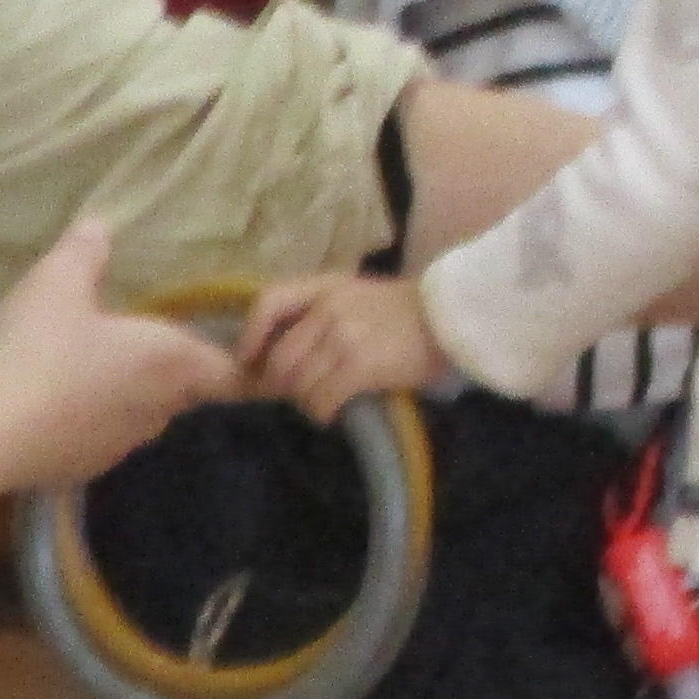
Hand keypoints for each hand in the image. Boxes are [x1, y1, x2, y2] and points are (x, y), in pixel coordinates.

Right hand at [0, 220, 243, 490]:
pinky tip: (62, 402)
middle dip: (178, 371)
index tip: (238, 354)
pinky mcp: (85, 468)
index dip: (240, 365)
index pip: (232, 374)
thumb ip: (83, 253)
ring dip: (134, 394)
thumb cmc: (39, 351)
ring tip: (101, 367)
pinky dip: (95, 420)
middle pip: (189, 392)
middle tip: (151, 343)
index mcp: (170, 362)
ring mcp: (122, 446)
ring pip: (146, 416)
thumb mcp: (56, 284)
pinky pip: (105, 437)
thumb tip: (98, 226)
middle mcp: (159, 409)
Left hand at [239, 269, 447, 420]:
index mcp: (325, 286)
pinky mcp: (359, 365)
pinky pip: (322, 398)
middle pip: (281, 356)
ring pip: (299, 382)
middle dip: (280, 383)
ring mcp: (343, 337)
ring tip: (319, 402)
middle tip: (293, 393)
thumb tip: (282, 347)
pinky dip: (321, 411)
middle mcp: (328, 308)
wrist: (450, 319)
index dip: (251, 334)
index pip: (270, 302)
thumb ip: (321, 310)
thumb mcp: (357, 294)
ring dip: (304, 400)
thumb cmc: (406, 311)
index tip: (249, 358)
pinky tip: (332, 412)